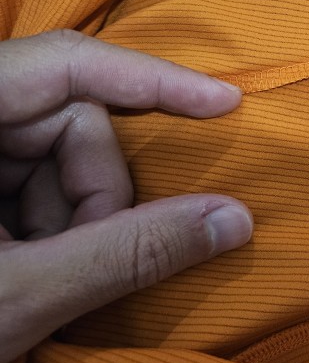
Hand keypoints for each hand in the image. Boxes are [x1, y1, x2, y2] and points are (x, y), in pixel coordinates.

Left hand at [0, 30, 252, 362]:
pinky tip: (33, 267)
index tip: (223, 103)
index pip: (64, 65)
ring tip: (46, 276)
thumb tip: (233, 219)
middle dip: (97, 193)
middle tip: (88, 259)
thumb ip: (129, 253)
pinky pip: (36, 180)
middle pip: (70, 121)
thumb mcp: (16, 297)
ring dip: (77, 217)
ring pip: (60, 155)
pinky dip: (55, 224)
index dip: (153, 82)